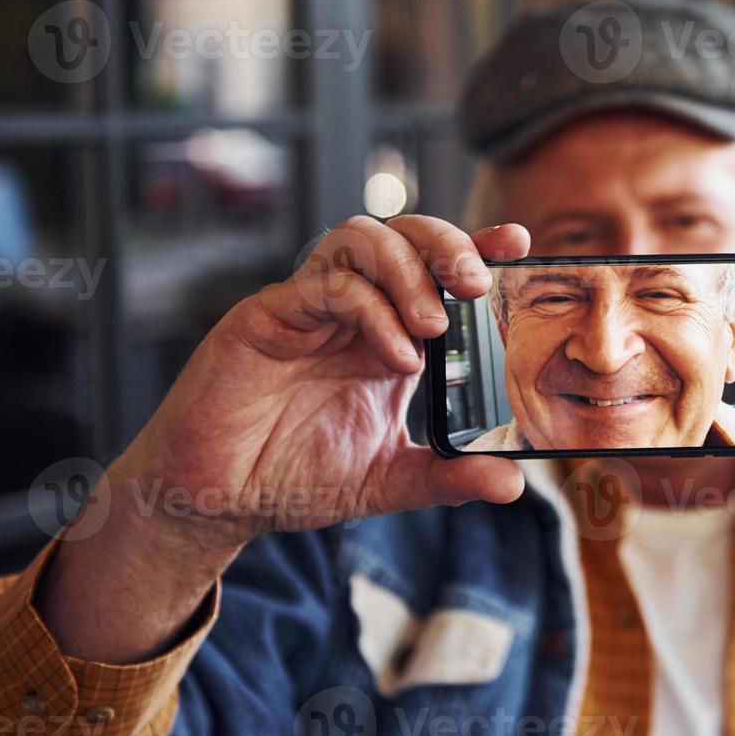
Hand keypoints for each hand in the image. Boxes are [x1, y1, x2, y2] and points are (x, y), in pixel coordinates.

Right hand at [41, 217, 531, 661]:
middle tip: (477, 283)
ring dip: (408, 270)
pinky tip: (397, 356)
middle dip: (447, 244)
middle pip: (403, 234)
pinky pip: (323, 286)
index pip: (435, 269)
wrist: (216, 501)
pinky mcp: (267, 316)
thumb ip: (448, 477)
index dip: (476, 245)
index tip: (518, 243)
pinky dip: (369, 309)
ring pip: (360, 238)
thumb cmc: (293, 478)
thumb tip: (512, 486)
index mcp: (388, 334)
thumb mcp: (388, 480)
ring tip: (436, 324)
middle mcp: (352, 309)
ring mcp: (309, 307)